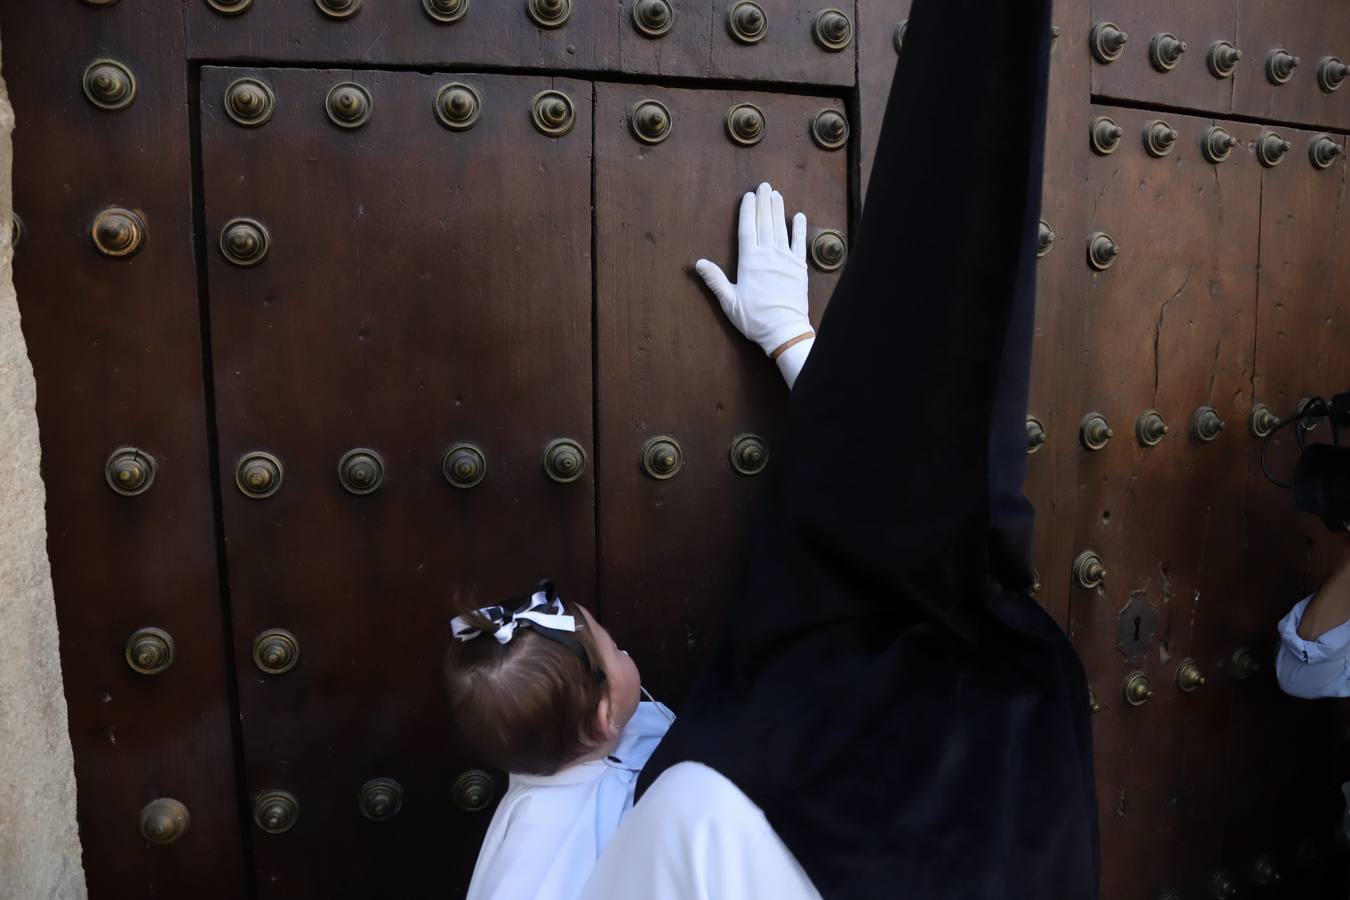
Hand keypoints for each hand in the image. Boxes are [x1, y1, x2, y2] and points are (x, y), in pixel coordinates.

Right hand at [695, 182, 812, 358]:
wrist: (784, 330)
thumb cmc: (754, 318)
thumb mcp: (729, 301)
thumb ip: (714, 280)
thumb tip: (698, 263)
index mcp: (749, 261)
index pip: (747, 229)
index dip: (747, 211)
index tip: (748, 196)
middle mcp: (768, 254)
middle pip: (765, 223)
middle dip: (763, 203)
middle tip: (764, 186)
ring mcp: (785, 259)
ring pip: (781, 228)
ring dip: (778, 210)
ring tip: (776, 194)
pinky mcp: (800, 268)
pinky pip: (800, 244)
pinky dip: (799, 229)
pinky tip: (799, 216)